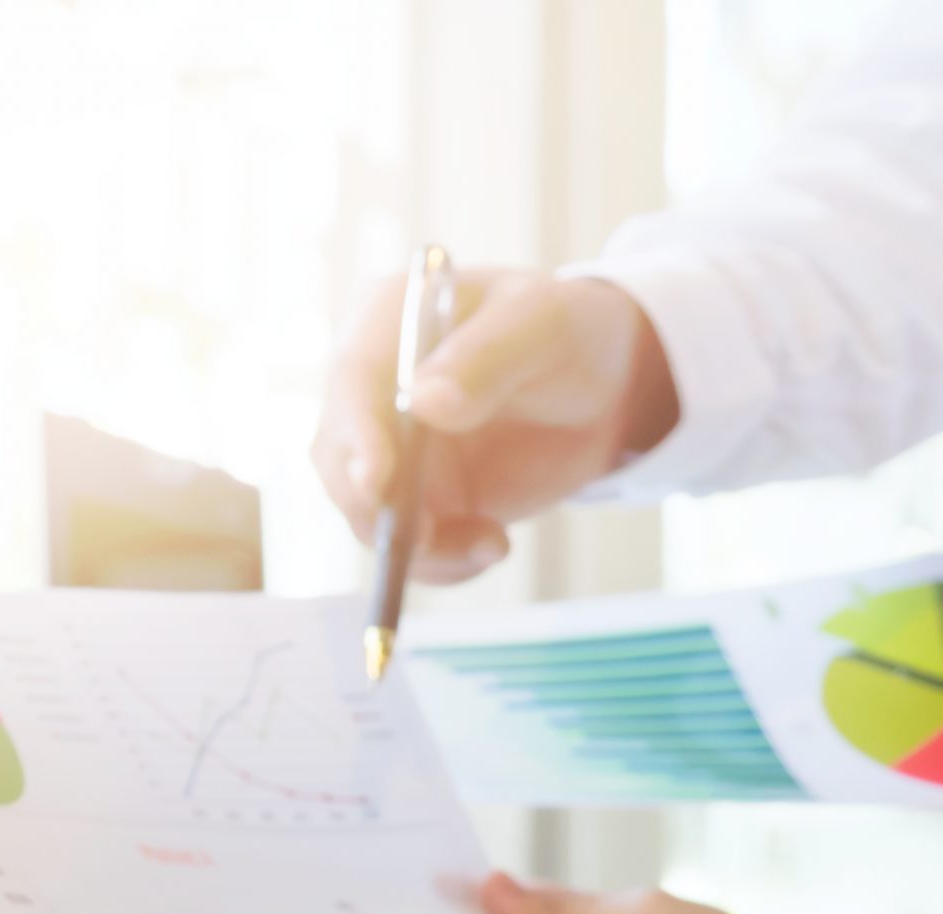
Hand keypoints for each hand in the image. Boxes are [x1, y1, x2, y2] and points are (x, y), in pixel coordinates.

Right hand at [310, 268, 678, 581]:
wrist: (602, 387)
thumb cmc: (570, 332)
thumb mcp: (544, 326)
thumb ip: (487, 358)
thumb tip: (422, 402)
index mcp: (389, 322)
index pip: (352, 381)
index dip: (357, 435)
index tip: (378, 483)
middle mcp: (371, 389)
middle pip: (339, 458)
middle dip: (376, 508)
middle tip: (430, 539)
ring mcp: (387, 448)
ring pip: (367, 513)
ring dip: (420, 546)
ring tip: (492, 542)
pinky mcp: (413, 498)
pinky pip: (408, 546)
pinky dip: (443, 563)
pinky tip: (492, 546)